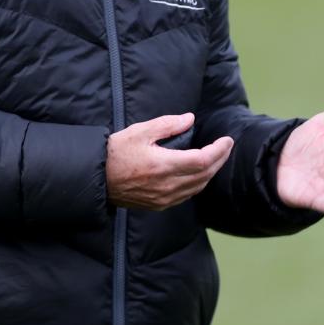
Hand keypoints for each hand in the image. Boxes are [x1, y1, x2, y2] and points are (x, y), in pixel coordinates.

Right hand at [106, 113, 232, 210]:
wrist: (96, 178)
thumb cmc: (116, 152)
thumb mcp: (140, 131)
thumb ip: (168, 125)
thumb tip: (190, 119)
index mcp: (162, 165)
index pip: (202, 161)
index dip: (219, 150)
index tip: (227, 140)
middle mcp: (166, 186)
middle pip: (205, 175)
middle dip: (220, 159)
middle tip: (227, 146)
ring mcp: (163, 198)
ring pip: (197, 187)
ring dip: (211, 172)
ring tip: (217, 157)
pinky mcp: (158, 205)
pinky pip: (187, 195)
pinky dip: (198, 183)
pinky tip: (200, 173)